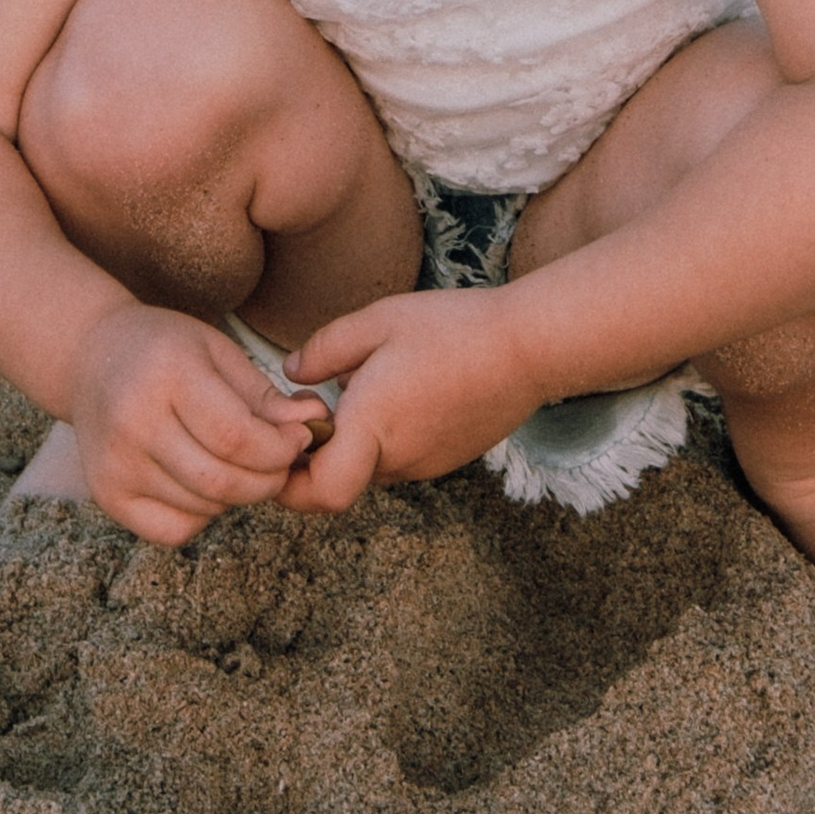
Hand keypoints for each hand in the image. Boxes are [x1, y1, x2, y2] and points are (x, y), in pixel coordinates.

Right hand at [64, 301, 329, 545]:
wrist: (90, 357)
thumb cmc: (165, 349)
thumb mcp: (217, 351)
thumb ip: (265, 395)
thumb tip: (316, 425)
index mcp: (166, 375)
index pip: (237, 437)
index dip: (281, 448)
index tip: (299, 439)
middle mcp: (133, 423)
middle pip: (223, 481)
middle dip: (269, 479)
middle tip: (279, 460)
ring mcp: (114, 464)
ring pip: (204, 508)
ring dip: (237, 494)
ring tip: (237, 462)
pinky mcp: (106, 494)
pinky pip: (174, 530)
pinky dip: (202, 515)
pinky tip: (200, 480)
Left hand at [277, 286, 543, 514]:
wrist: (530, 348)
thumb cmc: (453, 328)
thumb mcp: (378, 320)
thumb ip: (325, 348)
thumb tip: (291, 372)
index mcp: (372, 427)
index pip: (317, 493)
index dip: (288, 479)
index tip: (285, 435)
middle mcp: (397, 459)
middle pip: (336, 482)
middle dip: (313, 452)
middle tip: (312, 401)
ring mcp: (425, 465)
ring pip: (367, 469)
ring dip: (350, 442)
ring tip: (360, 385)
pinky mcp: (446, 458)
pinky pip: (397, 459)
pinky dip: (382, 437)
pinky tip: (397, 390)